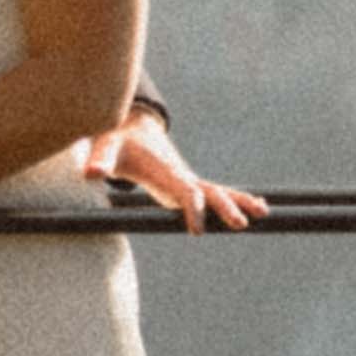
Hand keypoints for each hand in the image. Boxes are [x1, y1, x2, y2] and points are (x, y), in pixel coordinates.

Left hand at [109, 102, 263, 233]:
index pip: (182, 190)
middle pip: (208, 191)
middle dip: (224, 206)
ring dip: (239, 200)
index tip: (197, 230)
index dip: (190, 208)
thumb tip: (91, 173)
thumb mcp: (105, 144)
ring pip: (218, 190)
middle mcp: (180, 174)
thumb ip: (100, 158)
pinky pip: (214, 192)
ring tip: (263, 213)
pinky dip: (235, 198)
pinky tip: (255, 207)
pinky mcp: (187, 183)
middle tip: (240, 224)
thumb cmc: (116, 138)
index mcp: (164, 169)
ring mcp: (186, 179)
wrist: (130, 125)